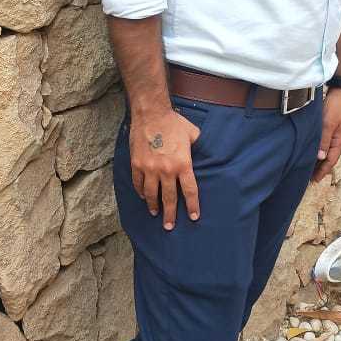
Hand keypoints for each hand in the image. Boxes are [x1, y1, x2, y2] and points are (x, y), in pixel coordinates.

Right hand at [129, 108, 201, 230]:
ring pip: (151, 194)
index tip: (193, 217)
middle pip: (168, 198)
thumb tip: (203, 151)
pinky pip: (138, 183)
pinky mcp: (137, 164)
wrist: (151, 113)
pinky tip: (143, 197)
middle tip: (169, 227)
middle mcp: (166, 170)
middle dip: (170, 214)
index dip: (192, 206)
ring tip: (155, 213)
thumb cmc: (173, 122)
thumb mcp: (192, 133)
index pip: (189, 191)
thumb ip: (198, 145)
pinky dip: (140, 192)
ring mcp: (150, 168)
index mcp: (183, 164)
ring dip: (153, 206)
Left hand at [311, 88, 340, 181]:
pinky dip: (319, 149)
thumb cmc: (336, 106)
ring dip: (319, 159)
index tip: (315, 180)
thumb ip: (324, 140)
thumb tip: (320, 157)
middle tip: (310, 177)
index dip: (323, 171)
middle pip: (330, 157)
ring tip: (310, 167)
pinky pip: (325, 142)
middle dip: (321, 167)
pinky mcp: (332, 126)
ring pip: (327, 150)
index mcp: (340, 140)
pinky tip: (313, 150)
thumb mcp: (328, 123)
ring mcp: (336, 132)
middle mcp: (339, 138)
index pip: (331, 160)